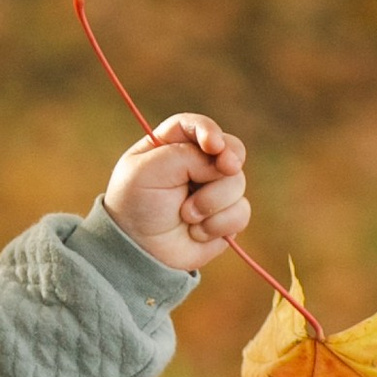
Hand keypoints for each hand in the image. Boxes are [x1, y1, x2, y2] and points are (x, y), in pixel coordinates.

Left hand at [104, 113, 248, 273]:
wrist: (138, 251)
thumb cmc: (136, 206)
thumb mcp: (147, 171)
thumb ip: (185, 156)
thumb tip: (224, 164)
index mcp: (172, 145)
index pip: (196, 126)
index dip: (209, 131)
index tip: (214, 146)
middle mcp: (197, 164)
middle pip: (231, 150)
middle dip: (227, 163)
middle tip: (225, 168)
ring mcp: (214, 189)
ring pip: (237, 183)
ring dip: (211, 202)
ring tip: (185, 216)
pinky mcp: (225, 216)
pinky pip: (241, 212)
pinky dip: (218, 224)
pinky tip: (196, 232)